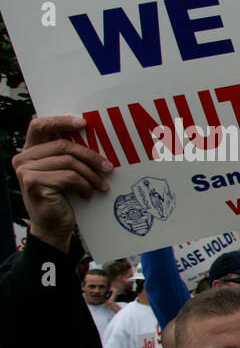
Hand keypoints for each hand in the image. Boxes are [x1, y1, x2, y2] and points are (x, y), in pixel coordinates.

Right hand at [12, 115, 111, 251]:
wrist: (53, 227)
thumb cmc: (62, 198)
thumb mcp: (64, 172)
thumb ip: (67, 155)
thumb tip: (94, 136)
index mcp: (29, 151)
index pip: (40, 125)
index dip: (61, 121)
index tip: (84, 123)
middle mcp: (23, 158)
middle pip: (63, 145)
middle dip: (91, 156)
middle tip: (109, 167)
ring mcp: (26, 170)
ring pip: (69, 161)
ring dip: (91, 174)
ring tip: (102, 185)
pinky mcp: (34, 183)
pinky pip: (69, 176)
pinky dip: (84, 185)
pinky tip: (88, 194)